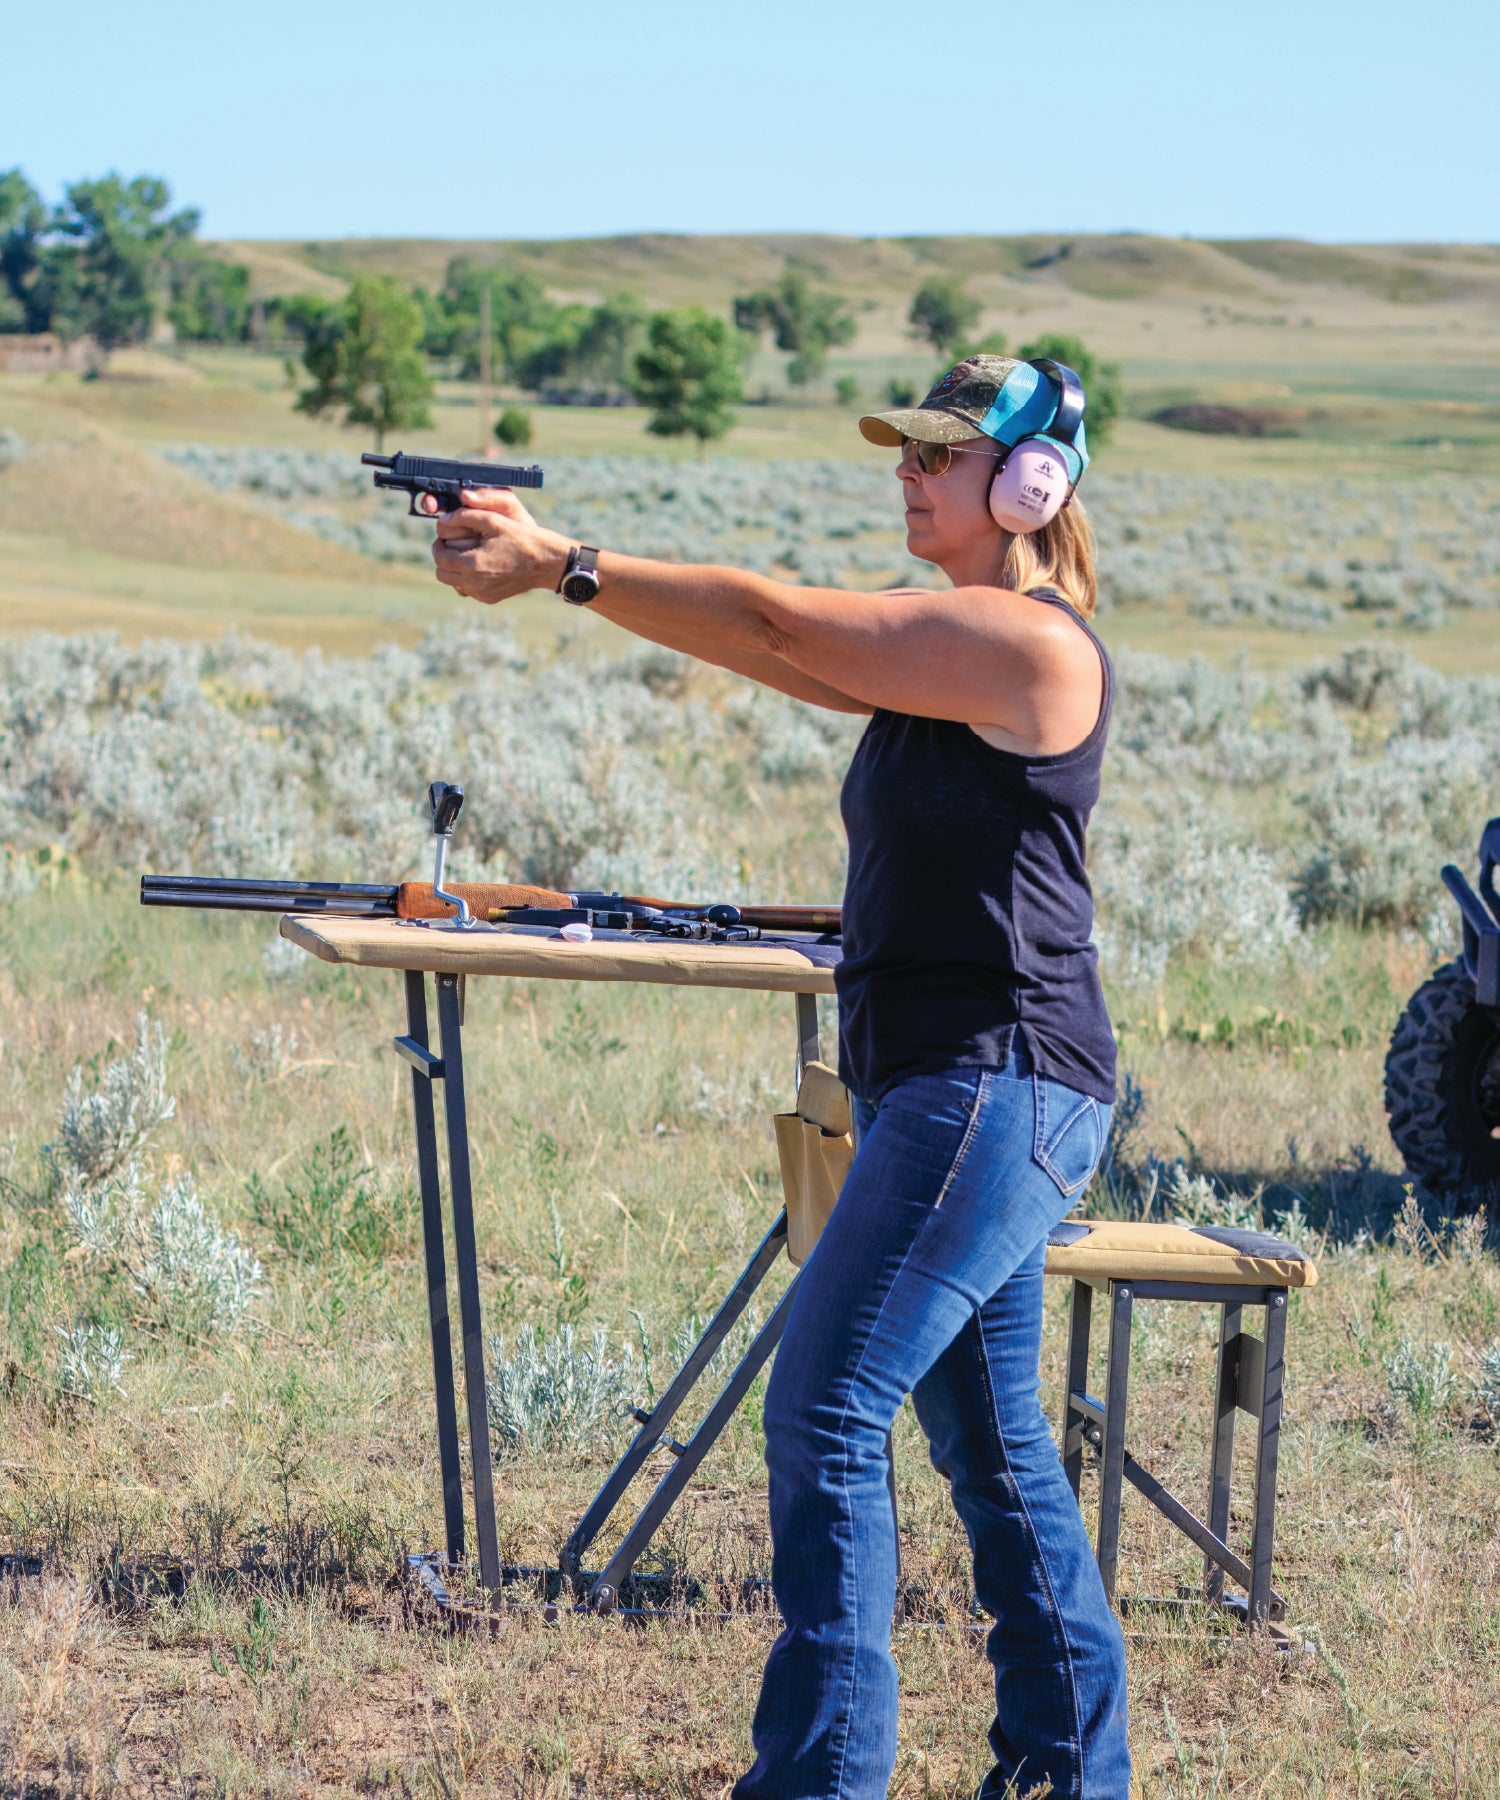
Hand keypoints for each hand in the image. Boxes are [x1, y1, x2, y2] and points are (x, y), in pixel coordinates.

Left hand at [428, 487, 571, 604]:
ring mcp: (481, 594)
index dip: (439, 544)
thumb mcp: (493, 520)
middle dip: (444, 558)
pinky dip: (468, 578)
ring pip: (453, 583)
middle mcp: (474, 583)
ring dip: (454, 569)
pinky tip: (481, 566)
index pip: (439, 556)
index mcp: (472, 563)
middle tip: (453, 546)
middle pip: (442, 573)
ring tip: (467, 555)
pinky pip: (468, 590)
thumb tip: (443, 520)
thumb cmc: (521, 538)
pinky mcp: (489, 598)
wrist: (545, 562)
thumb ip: (464, 516)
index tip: (445, 536)